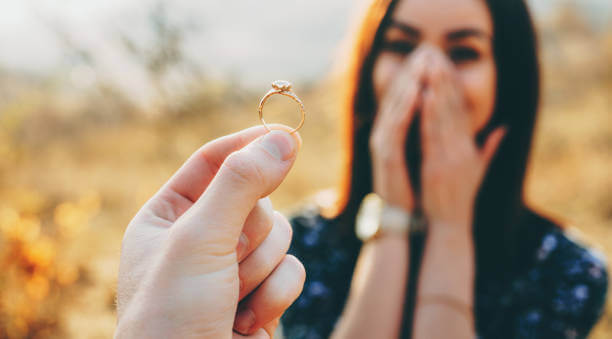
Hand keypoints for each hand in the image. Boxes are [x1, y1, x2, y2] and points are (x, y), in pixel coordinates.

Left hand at [115, 124, 305, 338]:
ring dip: (261, 268)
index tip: (286, 133)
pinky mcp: (262, 294)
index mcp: (168, 216)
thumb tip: (283, 138)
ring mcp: (233, 267)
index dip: (248, 144)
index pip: (213, 161)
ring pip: (281, 234)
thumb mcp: (199, 239)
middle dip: (249, 233)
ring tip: (230, 299)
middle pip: (256, 199)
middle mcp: (200, 238)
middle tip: (226, 260)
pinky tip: (244, 321)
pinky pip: (293, 270)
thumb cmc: (172, 316)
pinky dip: (274, 294)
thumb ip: (241, 184)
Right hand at [369, 47, 429, 210]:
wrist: (404, 217)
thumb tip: (456, 122)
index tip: (436, 57)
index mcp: (400, 134)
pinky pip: (395, 125)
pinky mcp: (385, 154)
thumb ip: (443, 137)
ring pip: (396, 105)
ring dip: (408, 81)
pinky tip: (417, 90)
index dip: (422, 77)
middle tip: (427, 49)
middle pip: (399, 96)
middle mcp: (388, 134)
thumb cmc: (419, 189)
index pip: (410, 98)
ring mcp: (384, 143)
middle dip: (414, 71)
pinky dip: (405, 107)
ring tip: (422, 61)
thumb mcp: (434, 157)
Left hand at [420, 50, 505, 230]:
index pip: (463, 112)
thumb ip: (489, 148)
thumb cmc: (460, 200)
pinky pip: (430, 135)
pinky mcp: (436, 166)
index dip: (455, 88)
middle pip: (454, 109)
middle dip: (445, 81)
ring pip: (443, 117)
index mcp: (469, 149)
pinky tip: (422, 96)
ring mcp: (449, 157)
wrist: (449, 226)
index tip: (448, 67)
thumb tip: (503, 128)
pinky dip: (427, 115)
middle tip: (437, 57)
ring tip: (430, 68)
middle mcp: (461, 150)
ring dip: (437, 90)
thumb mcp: (478, 171)